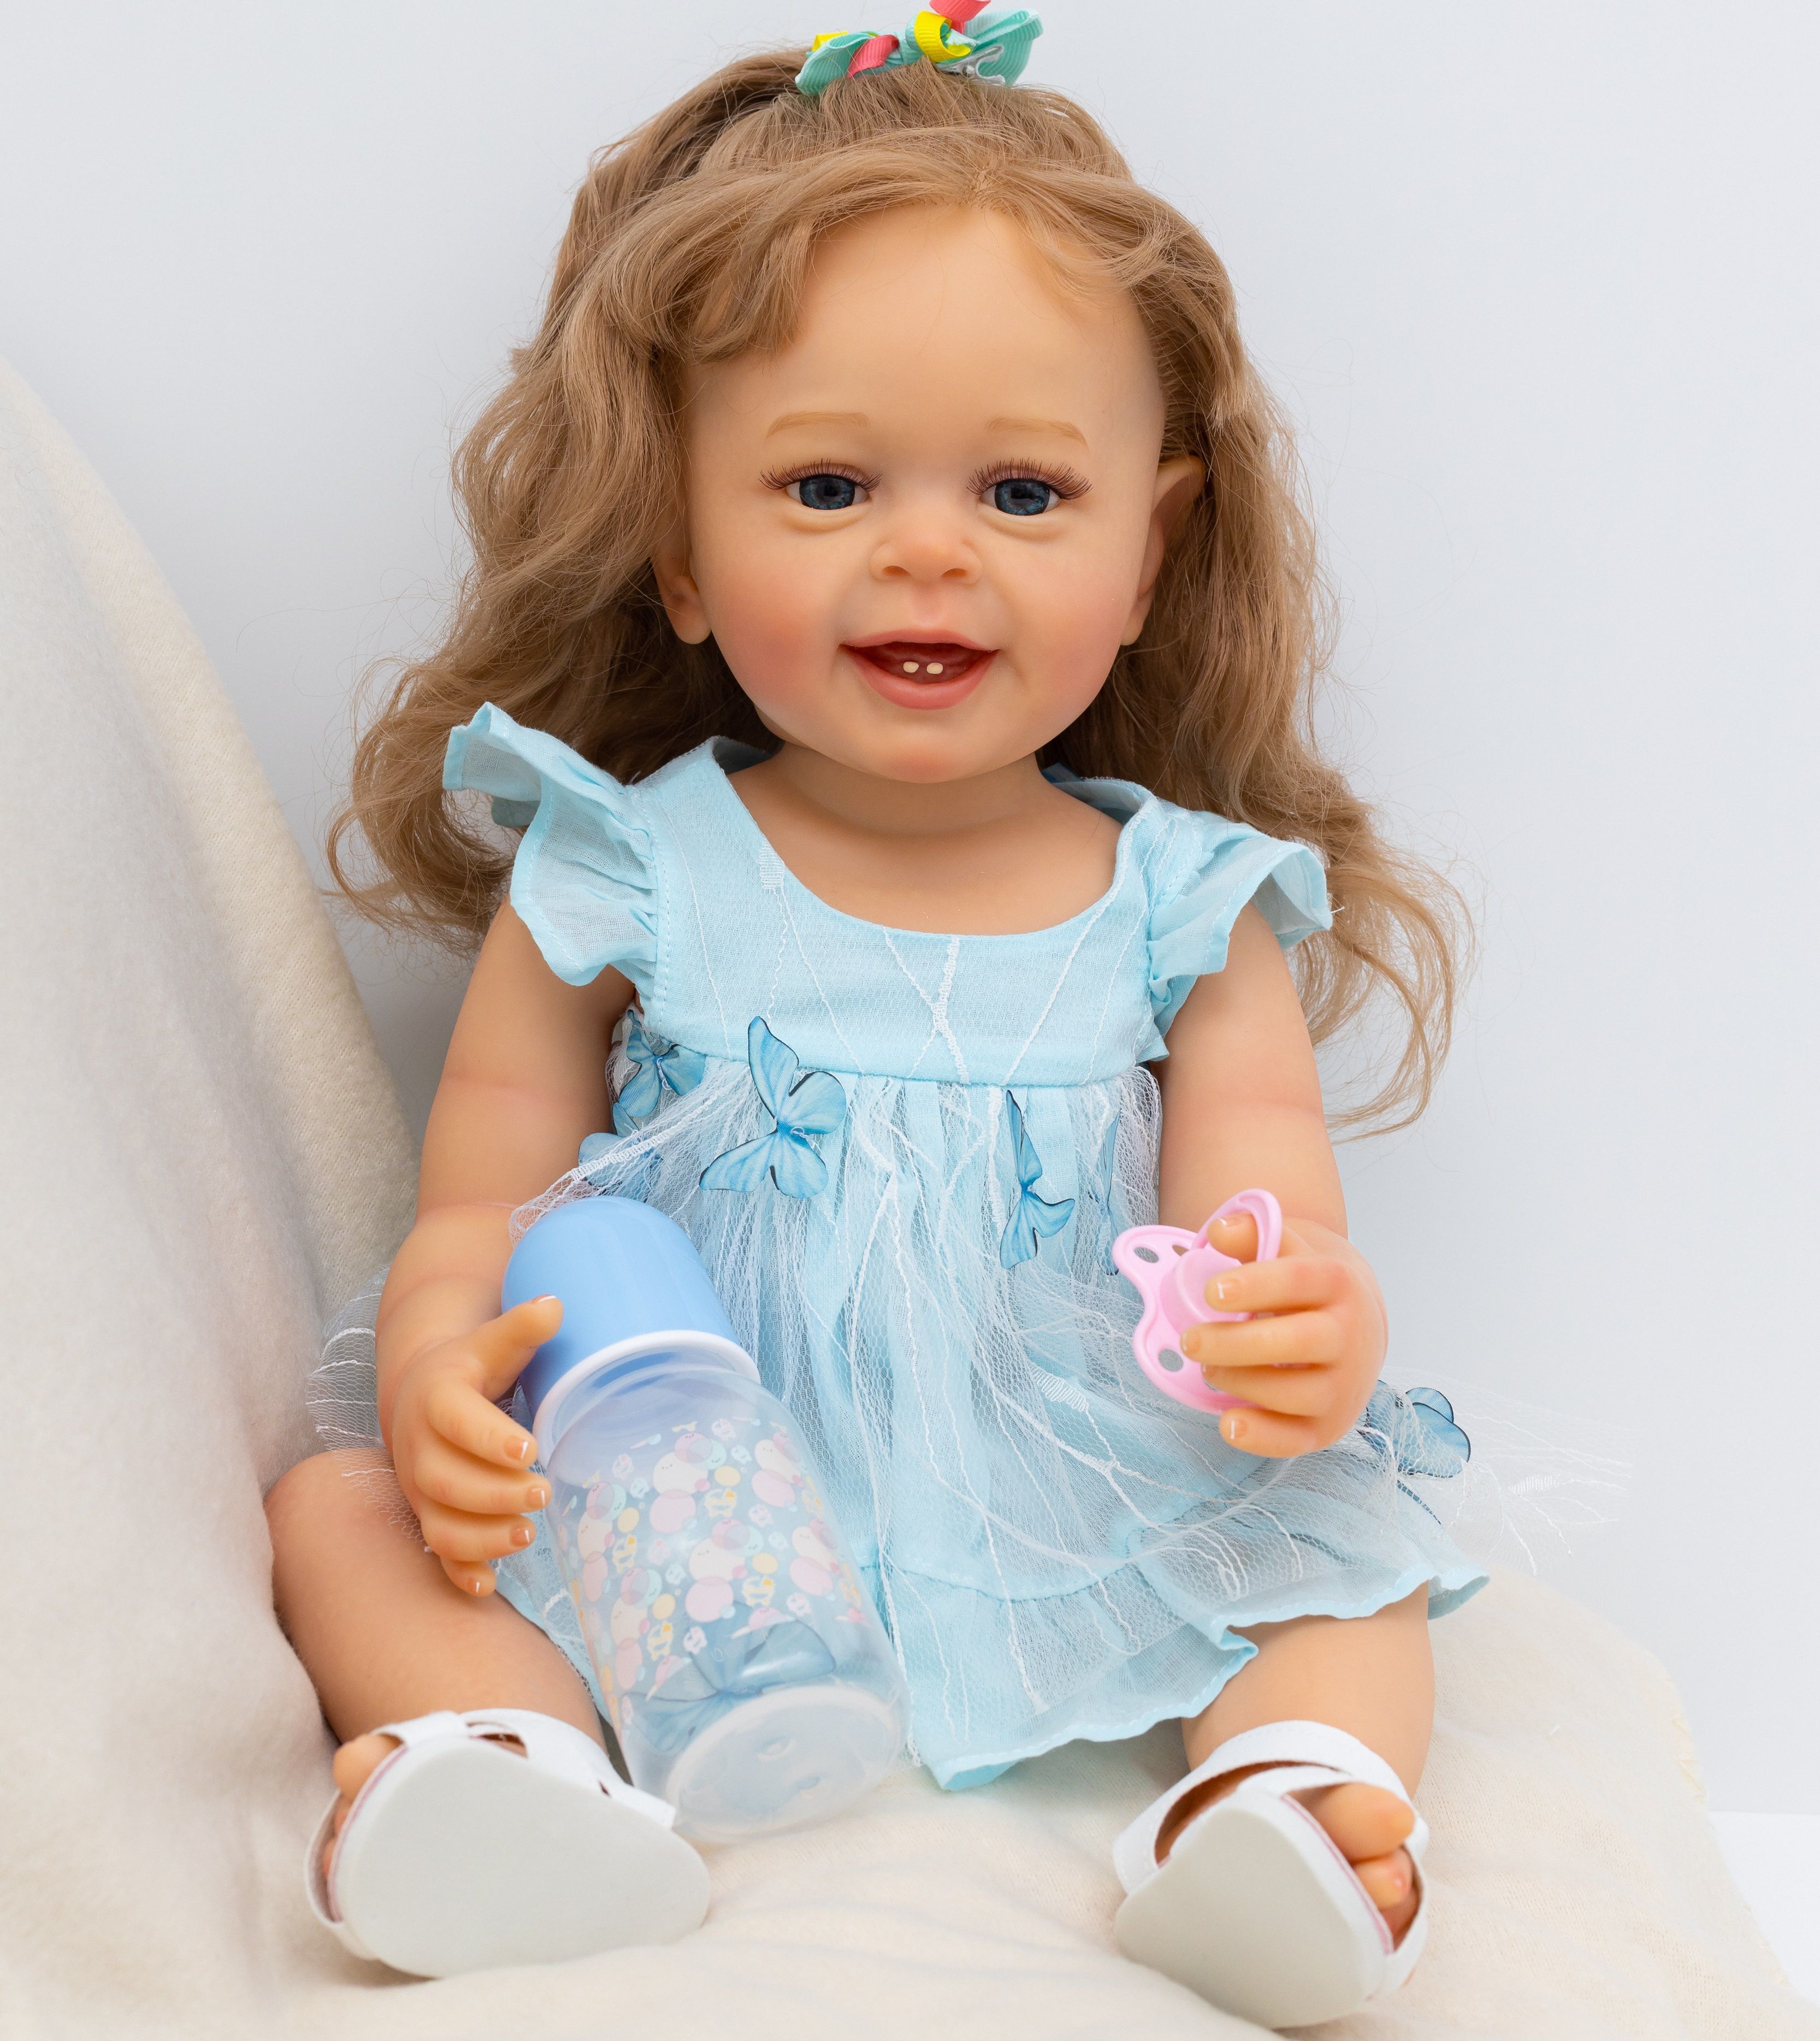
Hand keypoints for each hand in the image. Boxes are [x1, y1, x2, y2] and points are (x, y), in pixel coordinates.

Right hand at [386, 1296, 562, 1594]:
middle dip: (494, 1494)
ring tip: (528, 1535)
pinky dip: (459, 1573)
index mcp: (436, 1397)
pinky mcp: (428, 1516)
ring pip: (440, 1524)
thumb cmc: (471, 1365)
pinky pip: (437, 1553)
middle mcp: (418, 1447)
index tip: (529, 1448)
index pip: (456, 1420)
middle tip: (543, 1493)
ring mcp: (420, 1489)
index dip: (488, 1437)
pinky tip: (489, 1586)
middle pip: (447, 1480)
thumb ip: (521, 1326)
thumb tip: (555, 1305)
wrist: (421, 1391)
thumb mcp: (492, 1340)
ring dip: (481, 1538)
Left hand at [1180, 1212, 1386, 1457]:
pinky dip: (1263, 1437)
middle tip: (1191, 1340)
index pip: (1298, 1281)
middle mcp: (1349, 1335)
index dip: (1254, 1286)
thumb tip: (1218, 1231)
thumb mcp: (1286, 1250)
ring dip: (1242, 1382)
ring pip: (1296, 1392)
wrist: (1357, 1325)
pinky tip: (1229, 1422)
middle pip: (1296, 1341)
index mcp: (1337, 1283)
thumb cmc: (1305, 1286)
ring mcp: (1344, 1384)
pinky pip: (1298, 1439)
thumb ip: (1253, 1234)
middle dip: (1236, 1343)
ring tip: (1209, 1369)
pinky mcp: (1331, 1425)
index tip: (1211, 1291)